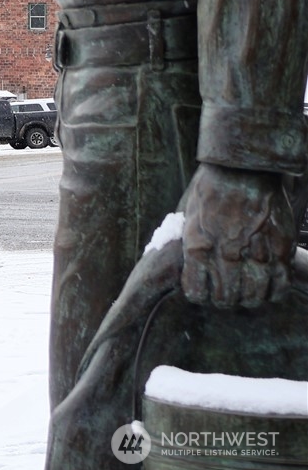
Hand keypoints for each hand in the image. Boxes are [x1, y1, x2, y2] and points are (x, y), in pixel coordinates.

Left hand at [180, 163, 295, 308]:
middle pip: (227, 298)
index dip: (200, 296)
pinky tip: (269, 288)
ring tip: (248, 294)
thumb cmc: (211, 190)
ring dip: (250, 299)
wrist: (243, 168)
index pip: (197, 292)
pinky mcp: (280, 247)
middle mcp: (225, 252)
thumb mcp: (190, 217)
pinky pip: (280, 283)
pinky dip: (274, 292)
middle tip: (228, 296)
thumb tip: (194, 268)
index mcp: (198, 245)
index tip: (204, 293)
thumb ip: (193, 244)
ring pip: (255, 296)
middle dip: (225, 301)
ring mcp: (255, 251)